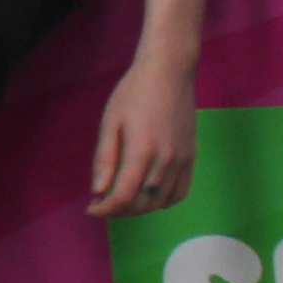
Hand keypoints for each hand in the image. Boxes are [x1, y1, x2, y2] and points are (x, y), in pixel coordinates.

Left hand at [88, 52, 198, 218]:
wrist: (169, 72)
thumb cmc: (133, 92)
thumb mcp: (110, 121)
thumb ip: (104, 158)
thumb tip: (98, 191)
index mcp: (142, 151)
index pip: (123, 195)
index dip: (105, 209)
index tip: (91, 209)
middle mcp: (166, 160)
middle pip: (142, 202)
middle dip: (119, 210)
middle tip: (102, 203)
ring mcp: (182, 160)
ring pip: (161, 201)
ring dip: (139, 208)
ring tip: (122, 200)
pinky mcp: (191, 157)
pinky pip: (180, 192)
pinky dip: (163, 202)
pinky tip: (148, 196)